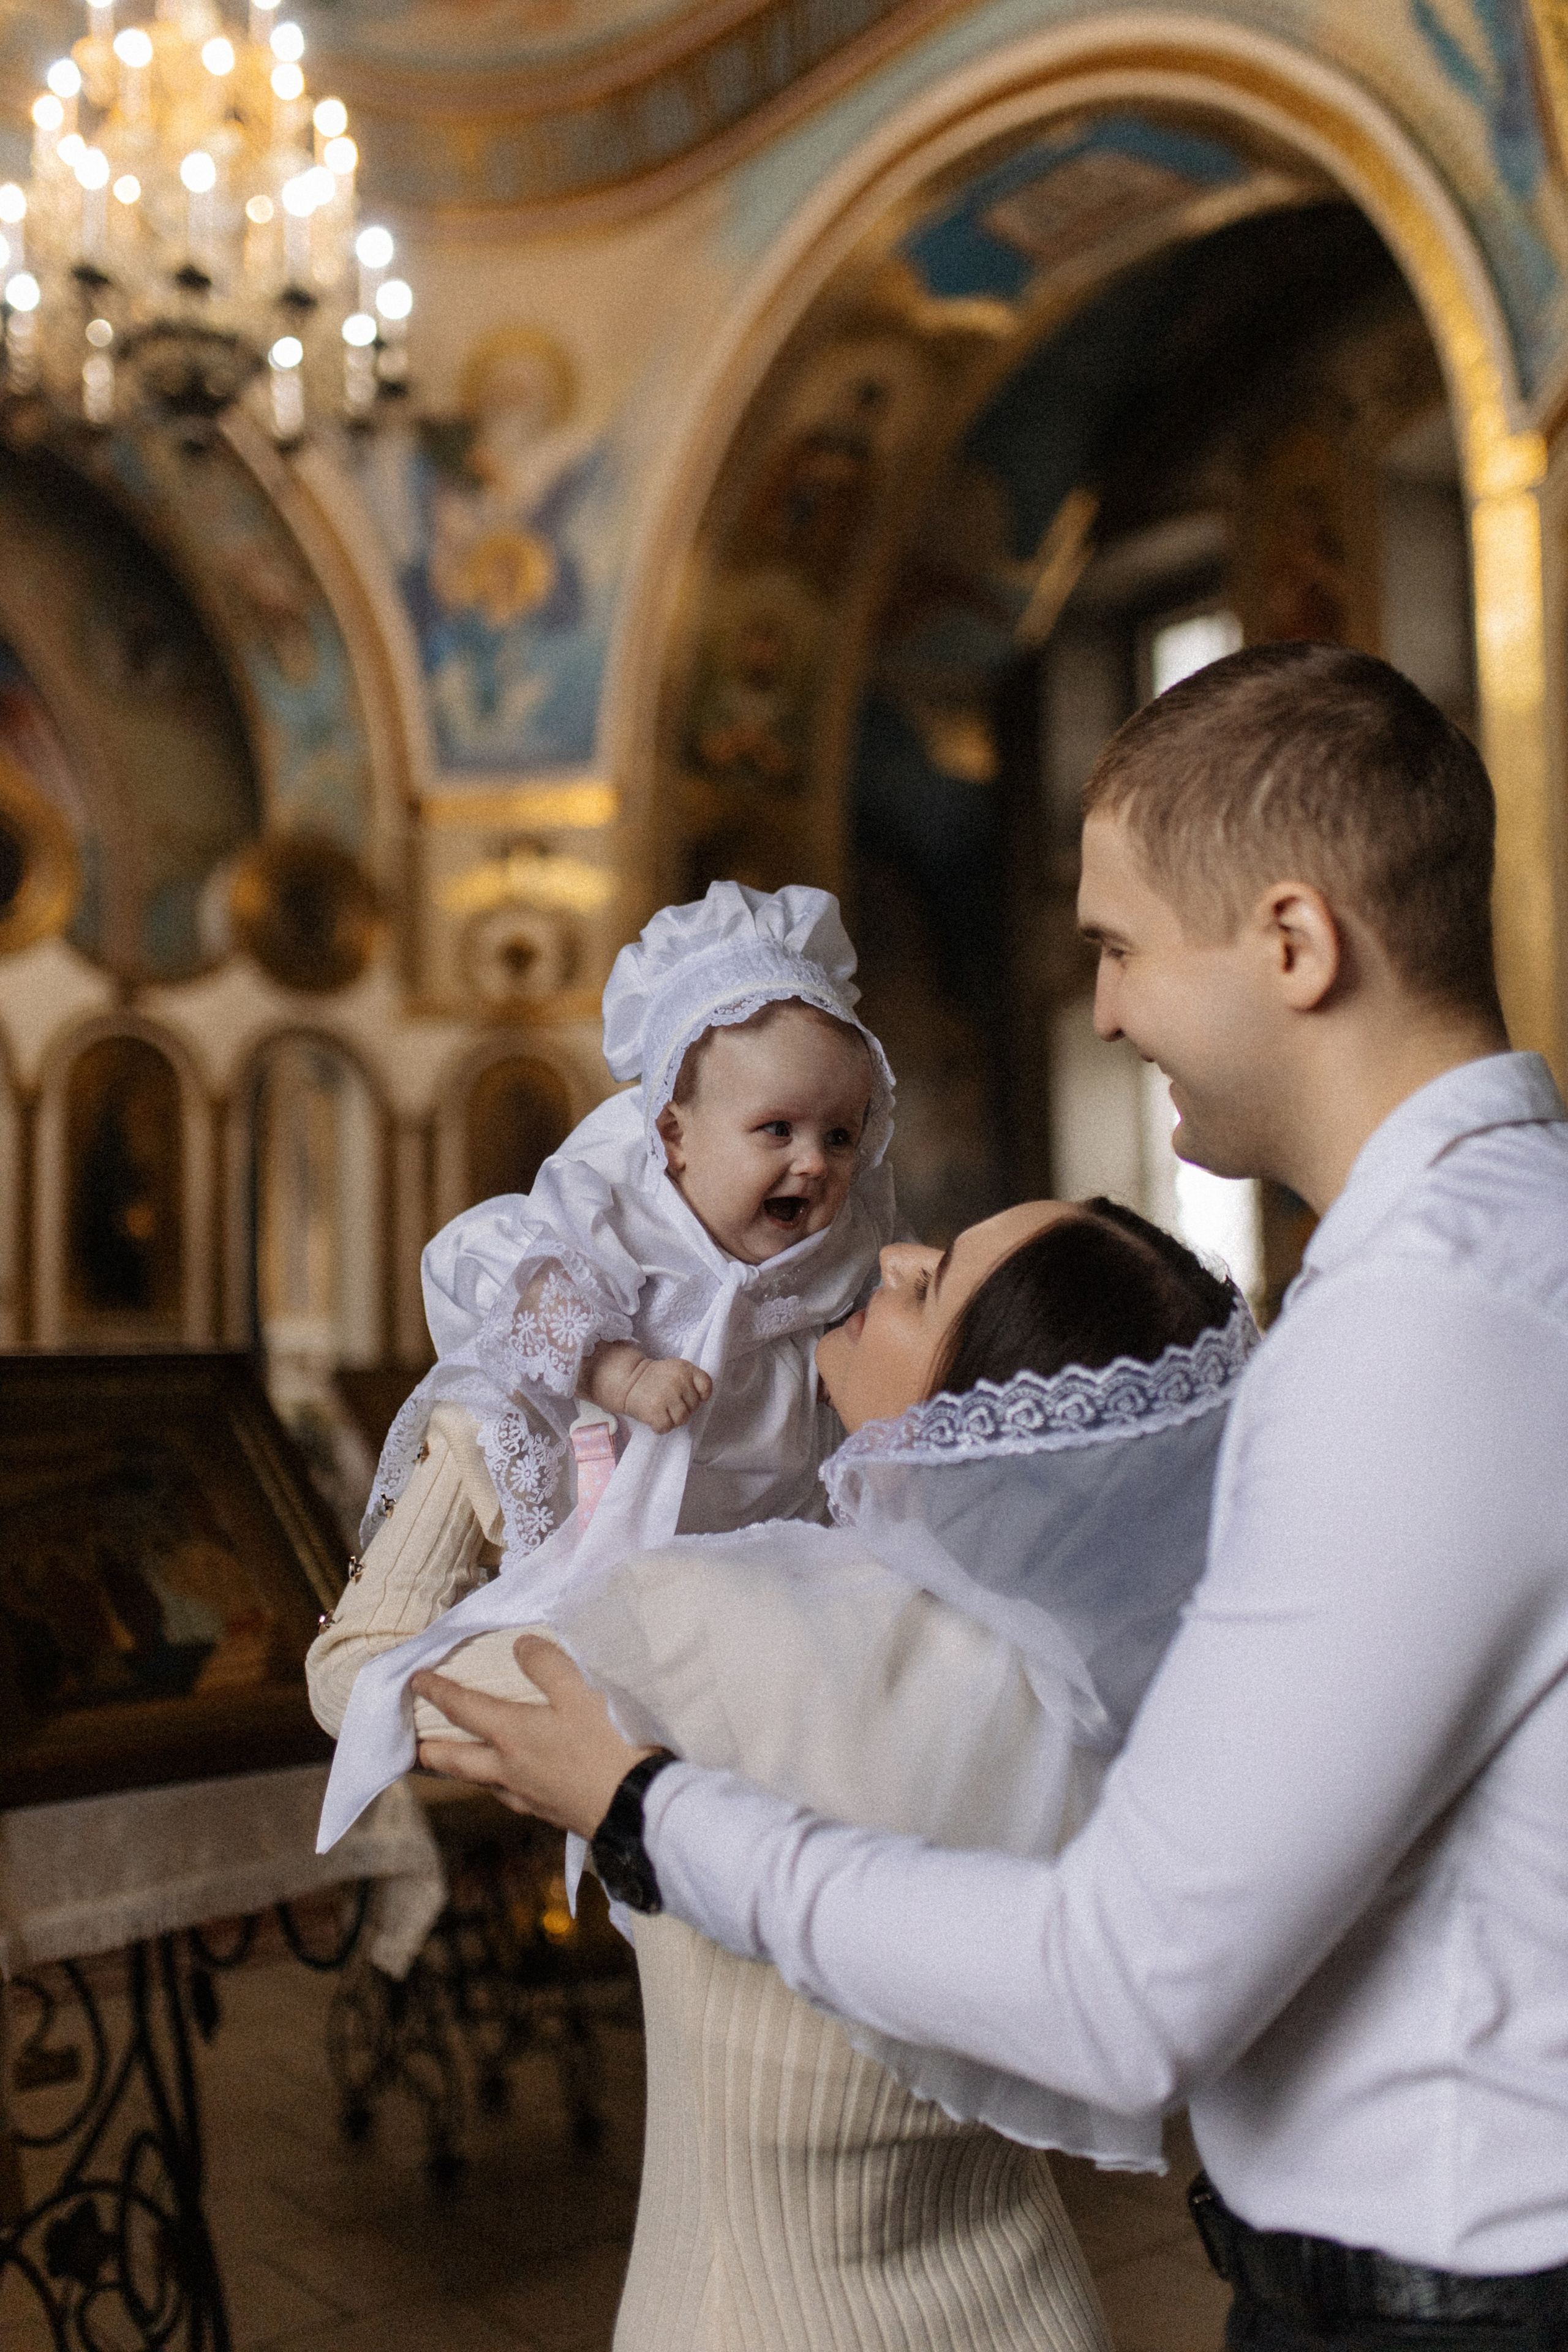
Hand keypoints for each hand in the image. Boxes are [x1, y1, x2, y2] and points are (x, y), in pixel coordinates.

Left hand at [411, 1636, 654, 1837]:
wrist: (637, 1807)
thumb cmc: (609, 1744)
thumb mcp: (581, 1691)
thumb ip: (547, 1664)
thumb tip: (521, 1647)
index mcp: (511, 1735)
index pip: (462, 1708)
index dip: (437, 1691)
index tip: (415, 1681)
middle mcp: (509, 1770)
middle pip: (456, 1761)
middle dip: (432, 1750)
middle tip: (416, 1745)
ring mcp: (527, 1796)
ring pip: (481, 1782)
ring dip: (462, 1769)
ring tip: (458, 1760)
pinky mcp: (549, 1813)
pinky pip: (508, 1796)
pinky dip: (496, 1783)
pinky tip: (511, 1781)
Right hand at [580, 1341, 712, 1431]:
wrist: (628, 1381)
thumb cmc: (656, 1378)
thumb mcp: (677, 1370)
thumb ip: (693, 1380)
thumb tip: (703, 1400)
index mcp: (686, 1369)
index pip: (707, 1387)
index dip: (701, 1396)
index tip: (688, 1395)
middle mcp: (678, 1382)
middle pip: (694, 1407)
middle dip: (684, 1408)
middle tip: (669, 1401)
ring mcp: (666, 1397)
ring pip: (682, 1420)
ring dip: (673, 1419)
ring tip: (662, 1410)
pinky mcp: (654, 1412)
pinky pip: (666, 1428)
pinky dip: (660, 1427)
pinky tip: (654, 1417)